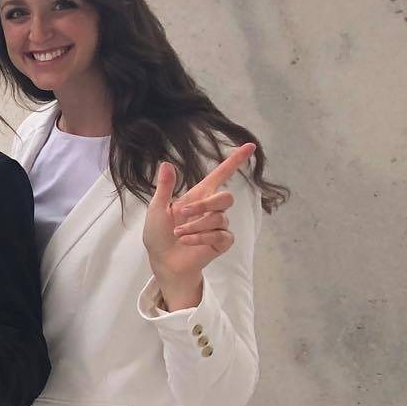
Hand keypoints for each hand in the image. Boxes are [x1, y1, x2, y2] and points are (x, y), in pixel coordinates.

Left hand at [144, 144, 251, 309]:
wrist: (162, 259)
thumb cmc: (158, 234)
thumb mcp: (157, 208)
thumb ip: (165, 188)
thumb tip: (166, 164)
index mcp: (199, 196)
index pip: (221, 175)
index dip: (235, 161)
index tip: (249, 146)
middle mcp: (212, 209)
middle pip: (226, 197)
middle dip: (205, 206)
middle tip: (182, 215)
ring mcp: (218, 226)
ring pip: (219, 218)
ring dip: (195, 226)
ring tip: (178, 234)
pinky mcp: (221, 242)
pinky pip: (220, 235)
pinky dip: (200, 237)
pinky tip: (186, 241)